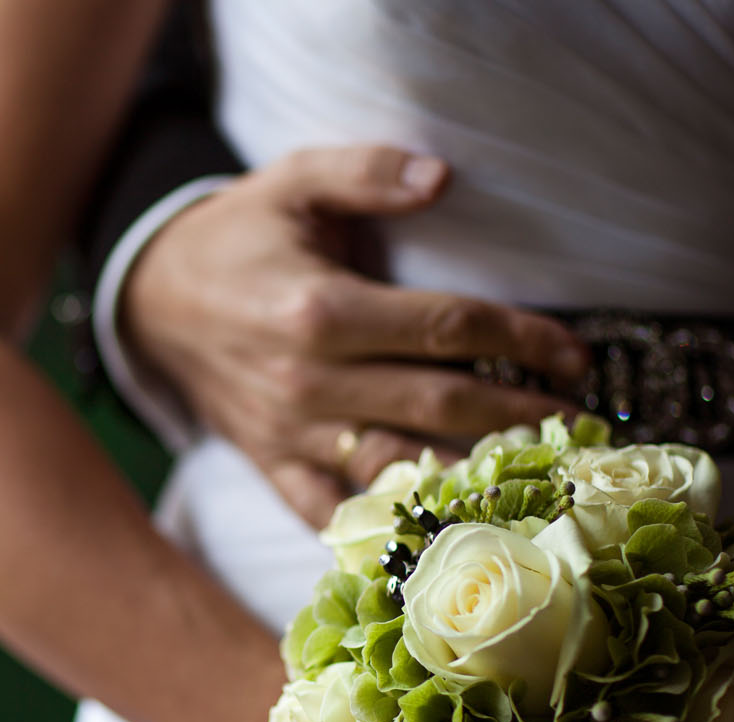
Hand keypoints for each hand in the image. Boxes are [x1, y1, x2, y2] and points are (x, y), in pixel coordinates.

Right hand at [121, 144, 589, 527]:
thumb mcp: (292, 181)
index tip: (577, 355)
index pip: (448, 329)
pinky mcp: (272, 465)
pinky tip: (444, 537)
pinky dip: (383, 533)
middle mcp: (310, 382)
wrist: (152, 300)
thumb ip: (365, 171)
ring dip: (474, 479)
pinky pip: (329, 515)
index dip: (524, 341)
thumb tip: (442, 177)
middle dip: (523, 417)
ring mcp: (290, 433)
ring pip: (399, 468)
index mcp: (322, 309)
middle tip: (581, 421)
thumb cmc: (237, 237)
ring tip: (539, 481)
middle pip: (441, 406)